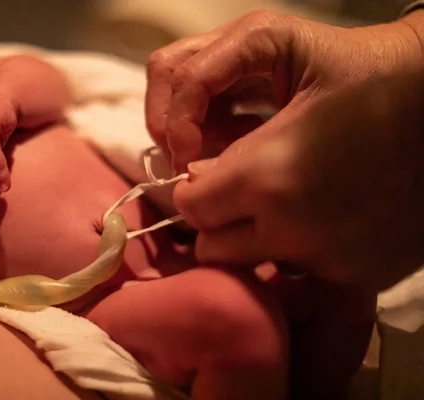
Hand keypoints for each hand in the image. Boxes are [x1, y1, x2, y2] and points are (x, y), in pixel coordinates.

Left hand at [147, 10, 423, 289]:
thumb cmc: (358, 65)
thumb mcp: (275, 46)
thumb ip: (208, 95)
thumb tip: (188, 169)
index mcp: (268, 175)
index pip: (188, 204)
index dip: (192, 183)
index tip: (207, 169)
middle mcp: (295, 229)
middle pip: (210, 246)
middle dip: (214, 214)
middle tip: (240, 184)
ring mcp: (330, 259)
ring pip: (248, 266)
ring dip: (249, 237)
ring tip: (280, 197)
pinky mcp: (361, 276)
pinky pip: (297, 276)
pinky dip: (296, 251)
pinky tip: (321, 214)